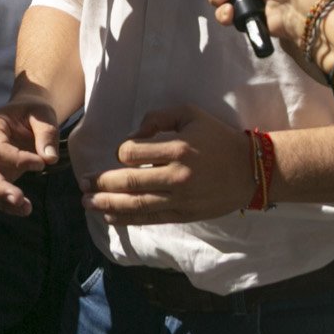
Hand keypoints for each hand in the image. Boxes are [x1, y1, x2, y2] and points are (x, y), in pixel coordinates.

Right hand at [0, 97, 63, 215]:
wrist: (28, 114)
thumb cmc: (34, 111)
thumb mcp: (43, 114)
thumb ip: (46, 132)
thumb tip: (50, 159)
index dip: (18, 159)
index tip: (42, 164)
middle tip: (18, 199)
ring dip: (4, 200)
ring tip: (26, 209)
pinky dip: (8, 204)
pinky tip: (25, 210)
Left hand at [83, 104, 252, 224]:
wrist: (251, 169)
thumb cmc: (218, 137)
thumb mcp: (191, 114)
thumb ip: (158, 117)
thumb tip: (133, 135)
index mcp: (177, 148)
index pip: (132, 152)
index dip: (120, 152)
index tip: (120, 153)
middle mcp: (177, 175)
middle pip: (128, 182)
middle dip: (101, 183)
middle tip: (83, 183)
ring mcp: (181, 198)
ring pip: (136, 204)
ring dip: (107, 204)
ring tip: (87, 203)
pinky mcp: (184, 214)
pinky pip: (150, 218)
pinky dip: (127, 219)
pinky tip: (109, 217)